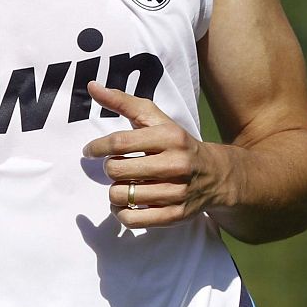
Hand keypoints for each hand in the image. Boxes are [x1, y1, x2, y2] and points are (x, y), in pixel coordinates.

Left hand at [83, 82, 225, 228]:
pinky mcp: (175, 215)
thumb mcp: (156, 119)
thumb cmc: (177, 144)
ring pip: (121, 196)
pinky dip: (121, 213)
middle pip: (117, 170)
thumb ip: (123, 102)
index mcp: (169, 137)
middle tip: (117, 167)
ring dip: (115, 191)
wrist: (217, 175)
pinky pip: (131, 220)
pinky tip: (125, 203)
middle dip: (110, 169)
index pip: (119, 142)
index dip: (97, 147)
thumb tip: (92, 87)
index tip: (89, 150)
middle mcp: (175, 164)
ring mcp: (176, 192)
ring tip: (124, 184)